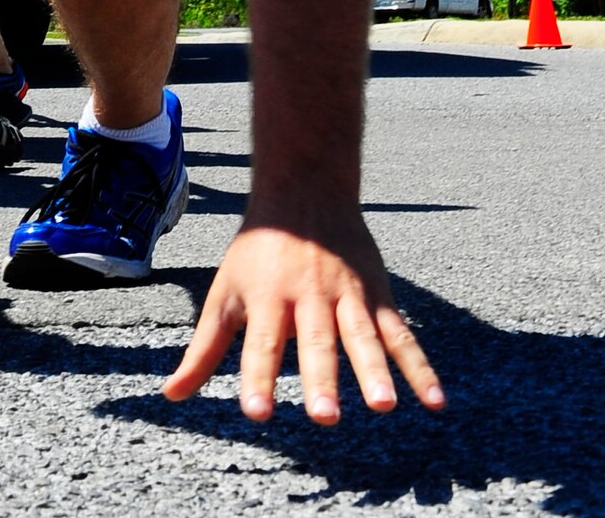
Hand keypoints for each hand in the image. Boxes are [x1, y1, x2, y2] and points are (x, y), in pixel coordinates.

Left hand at [164, 201, 444, 422]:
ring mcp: (347, 295)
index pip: (261, 344)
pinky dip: (420, 366)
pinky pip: (401, 334)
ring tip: (382, 405)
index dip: (258, 377)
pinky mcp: (377, 295)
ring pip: (362, 336)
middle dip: (321, 377)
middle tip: (324, 416)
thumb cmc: (257, 251)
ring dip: (374, 371)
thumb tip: (171, 396)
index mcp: (268, 297)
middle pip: (315, 341)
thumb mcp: (225, 292)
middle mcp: (308, 296)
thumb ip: (204, 349)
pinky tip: (434, 400)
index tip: (257, 412)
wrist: (304, 188)